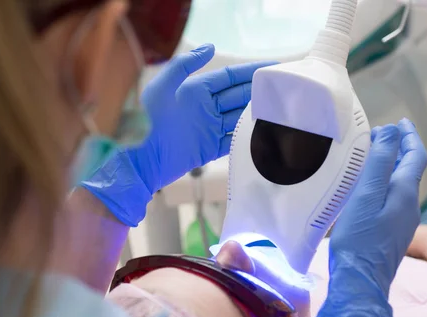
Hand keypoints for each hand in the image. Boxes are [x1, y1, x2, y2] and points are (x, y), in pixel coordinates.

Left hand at [133, 44, 274, 191]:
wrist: (141, 159)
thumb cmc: (148, 121)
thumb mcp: (162, 87)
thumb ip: (184, 65)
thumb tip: (211, 47)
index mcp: (195, 90)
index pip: (229, 78)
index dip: (251, 72)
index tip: (273, 68)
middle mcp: (205, 108)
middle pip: (238, 97)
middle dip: (259, 92)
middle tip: (284, 89)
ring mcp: (208, 129)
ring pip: (238, 118)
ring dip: (257, 114)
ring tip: (280, 110)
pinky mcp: (209, 149)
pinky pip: (233, 141)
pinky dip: (247, 138)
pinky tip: (264, 134)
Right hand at [313, 119, 426, 316]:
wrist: (360, 281)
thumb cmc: (359, 238)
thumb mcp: (366, 195)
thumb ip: (380, 163)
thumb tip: (392, 132)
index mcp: (404, 193)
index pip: (415, 156)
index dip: (408, 137)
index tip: (399, 122)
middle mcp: (408, 206)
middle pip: (409, 170)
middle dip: (398, 150)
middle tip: (381, 137)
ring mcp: (401, 222)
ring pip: (399, 186)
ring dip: (389, 167)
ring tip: (371, 158)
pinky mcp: (390, 233)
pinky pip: (390, 200)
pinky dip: (382, 185)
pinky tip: (366, 189)